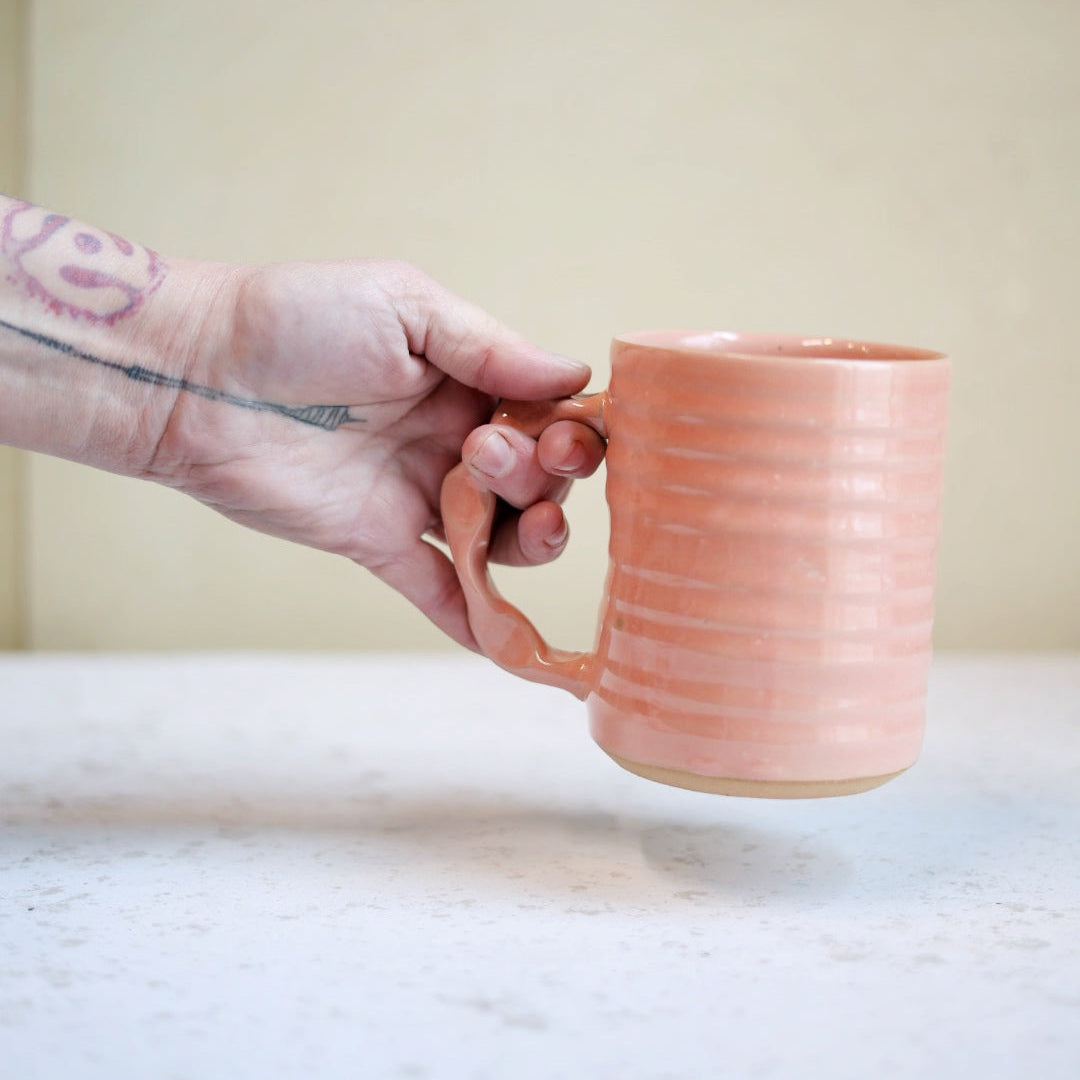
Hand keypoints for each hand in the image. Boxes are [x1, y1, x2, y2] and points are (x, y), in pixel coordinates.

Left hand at [149, 259, 605, 646]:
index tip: (564, 436)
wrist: (196, 375)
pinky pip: (437, 586)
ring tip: (520, 524)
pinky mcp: (377, 540)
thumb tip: (575, 377)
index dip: (571, 434)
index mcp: (466, 380)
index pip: (548, 418)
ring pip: (500, 539)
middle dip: (538, 477)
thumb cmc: (296, 319)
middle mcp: (449, 441)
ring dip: (528, 542)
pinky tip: (503, 641)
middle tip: (486, 453)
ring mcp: (415, 494)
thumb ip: (490, 347)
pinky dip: (472, 617)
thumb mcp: (405, 306)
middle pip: (534, 483)